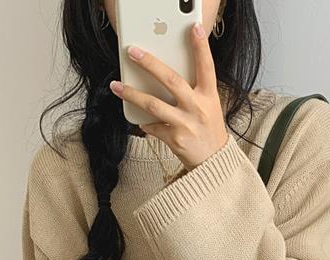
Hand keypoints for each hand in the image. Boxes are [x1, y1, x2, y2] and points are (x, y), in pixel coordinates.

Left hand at [109, 22, 228, 170]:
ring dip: (132, 94)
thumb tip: (165, 73)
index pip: (206, 67)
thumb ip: (194, 90)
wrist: (214, 161)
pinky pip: (153, 126)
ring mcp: (186, 124)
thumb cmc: (208, 130)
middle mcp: (198, 108)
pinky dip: (144, 122)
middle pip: (171, 80)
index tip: (193, 28)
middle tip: (132, 52)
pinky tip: (140, 119)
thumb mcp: (209, 106)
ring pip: (153, 104)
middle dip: (150, 64)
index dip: (200, 47)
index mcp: (209, 97)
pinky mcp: (175, 139)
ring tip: (116, 86)